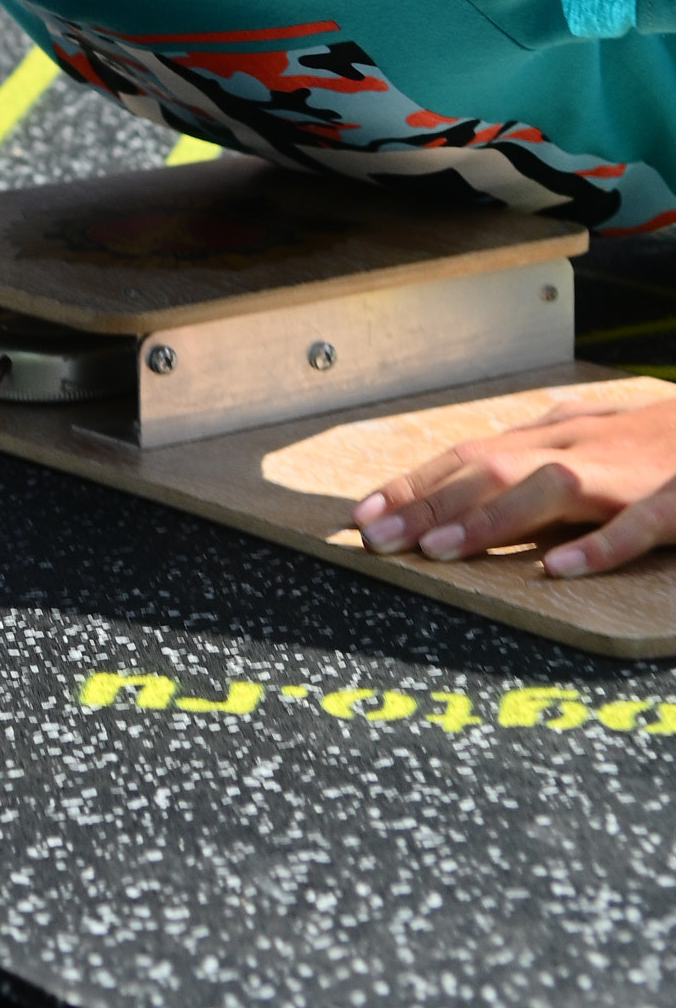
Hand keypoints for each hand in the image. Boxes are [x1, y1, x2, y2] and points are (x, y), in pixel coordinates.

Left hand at [354, 387, 675, 576]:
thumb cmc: (663, 440)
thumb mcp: (593, 438)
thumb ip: (542, 451)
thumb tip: (482, 460)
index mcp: (556, 438)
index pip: (468, 455)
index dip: (414, 483)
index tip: (361, 514)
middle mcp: (578, 447)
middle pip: (490, 469)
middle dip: (426, 503)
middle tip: (374, 538)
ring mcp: (624, 474)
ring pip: (548, 488)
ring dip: (489, 518)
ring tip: (438, 550)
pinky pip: (635, 527)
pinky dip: (597, 546)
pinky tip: (560, 570)